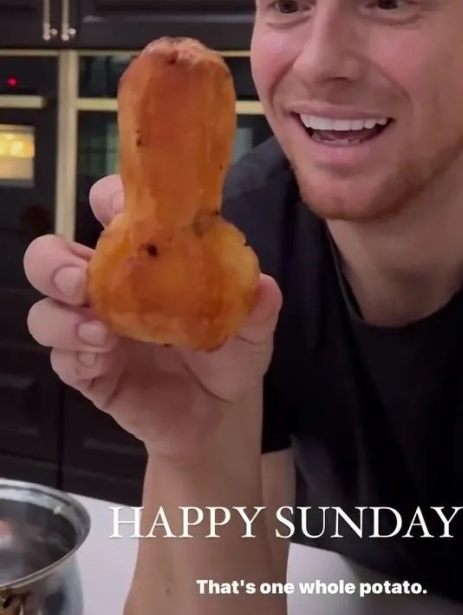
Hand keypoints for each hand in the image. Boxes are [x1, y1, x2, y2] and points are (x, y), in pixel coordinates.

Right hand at [24, 175, 281, 461]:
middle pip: (52, 258)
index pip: (108, 211)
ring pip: (46, 311)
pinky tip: (100, 358)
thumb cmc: (230, 352)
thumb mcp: (252, 327)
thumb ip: (257, 305)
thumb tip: (264, 286)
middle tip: (80, 280)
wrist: (222, 414)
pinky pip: (62, 360)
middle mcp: (107, 288)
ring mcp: (92, 330)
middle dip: (53, 262)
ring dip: (62, 317)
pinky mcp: (89, 372)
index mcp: (142, 257)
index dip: (106, 200)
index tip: (117, 209)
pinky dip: (74, 355)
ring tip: (100, 332)